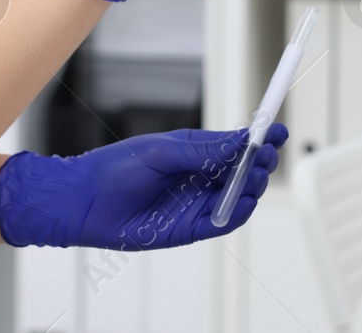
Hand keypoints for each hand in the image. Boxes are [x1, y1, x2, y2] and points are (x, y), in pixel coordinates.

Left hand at [0, 123, 286, 249]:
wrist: (85, 200)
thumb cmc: (116, 168)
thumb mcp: (161, 151)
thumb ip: (202, 151)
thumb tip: (239, 143)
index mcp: (194, 153)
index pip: (235, 146)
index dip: (258, 139)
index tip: (276, 131)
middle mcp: (198, 179)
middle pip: (242, 172)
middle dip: (260, 163)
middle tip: (266, 156)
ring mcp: (195, 204)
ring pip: (236, 197)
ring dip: (252, 187)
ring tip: (256, 176)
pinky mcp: (188, 229)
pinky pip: (220, 222)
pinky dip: (236, 214)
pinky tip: (244, 202)